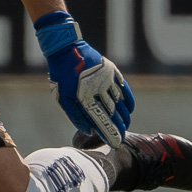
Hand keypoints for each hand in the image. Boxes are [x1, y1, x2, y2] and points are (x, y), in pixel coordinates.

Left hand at [34, 10, 133, 146]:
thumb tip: (89, 130)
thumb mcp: (62, 97)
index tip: (115, 142)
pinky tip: (130, 109)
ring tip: (126, 125)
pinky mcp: (111, 70)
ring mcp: (106, 79)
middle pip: (113, 112)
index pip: (101, 119)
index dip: (109, 132)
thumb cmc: (61, 75)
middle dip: (118, 126)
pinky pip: (123, 87)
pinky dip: (128, 99)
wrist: (65, 49)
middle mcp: (98, 89)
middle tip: (122, 135)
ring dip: (124, 115)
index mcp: (85, 97)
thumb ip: (75, 115)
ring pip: (120, 101)